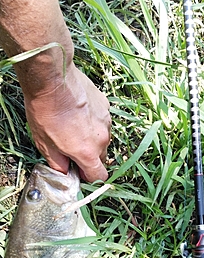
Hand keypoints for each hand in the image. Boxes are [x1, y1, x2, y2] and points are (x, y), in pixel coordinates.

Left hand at [23, 64, 110, 181]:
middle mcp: (102, 139)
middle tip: (71, 148)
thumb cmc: (46, 111)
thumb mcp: (45, 145)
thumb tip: (64, 171)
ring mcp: (106, 121)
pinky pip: (102, 121)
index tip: (79, 171)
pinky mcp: (105, 106)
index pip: (99, 177)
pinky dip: (92, 122)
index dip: (89, 177)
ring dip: (91, 138)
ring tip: (73, 126)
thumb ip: (58, 164)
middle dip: (89, 157)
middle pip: (101, 158)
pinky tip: (78, 113)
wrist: (52, 79)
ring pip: (102, 138)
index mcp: (87, 153)